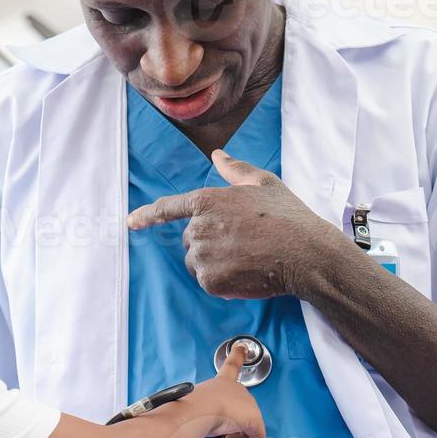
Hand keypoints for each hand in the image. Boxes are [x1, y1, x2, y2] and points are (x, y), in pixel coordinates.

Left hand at [126, 149, 339, 299]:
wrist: (305, 253)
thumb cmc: (287, 216)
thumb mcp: (263, 183)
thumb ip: (234, 170)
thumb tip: (217, 155)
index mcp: (207, 200)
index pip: (169, 208)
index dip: (147, 215)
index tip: (131, 222)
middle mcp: (198, 227)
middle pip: (189, 239)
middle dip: (209, 241)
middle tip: (242, 241)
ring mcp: (203, 255)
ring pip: (196, 262)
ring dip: (214, 263)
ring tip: (246, 258)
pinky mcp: (210, 280)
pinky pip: (206, 281)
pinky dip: (222, 281)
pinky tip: (246, 273)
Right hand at [189, 342, 264, 437]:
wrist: (198, 410)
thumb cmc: (189, 406)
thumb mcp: (192, 405)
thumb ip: (198, 411)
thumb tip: (197, 425)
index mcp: (222, 382)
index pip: (231, 365)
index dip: (237, 355)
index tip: (240, 346)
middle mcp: (237, 389)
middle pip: (241, 411)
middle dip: (231, 426)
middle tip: (217, 432)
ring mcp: (249, 404)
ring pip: (247, 427)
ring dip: (234, 437)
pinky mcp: (256, 420)